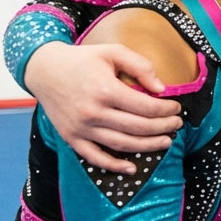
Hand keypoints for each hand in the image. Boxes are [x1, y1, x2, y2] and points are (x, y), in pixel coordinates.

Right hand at [24, 41, 181, 173]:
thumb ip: (140, 66)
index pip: (147, 107)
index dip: (167, 110)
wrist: (44, 70)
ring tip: (166, 141)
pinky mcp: (71, 138)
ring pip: (122, 144)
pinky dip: (114, 166)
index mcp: (106, 90)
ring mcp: (81, 128)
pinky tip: (132, 168)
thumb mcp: (113, 52)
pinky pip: (95, 157)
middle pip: (139, 128)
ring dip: (148, 146)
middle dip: (164, 127)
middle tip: (177, 124)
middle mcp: (93, 112)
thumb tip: (162, 88)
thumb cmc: (82, 59)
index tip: (176, 108)